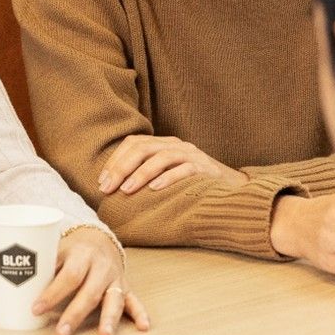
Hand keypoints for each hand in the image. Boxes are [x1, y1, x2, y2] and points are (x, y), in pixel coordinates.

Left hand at [34, 226, 151, 334]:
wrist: (97, 238)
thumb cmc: (70, 250)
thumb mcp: (55, 251)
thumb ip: (41, 270)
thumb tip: (7, 295)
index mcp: (81, 254)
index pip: (68, 276)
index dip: (52, 293)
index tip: (36, 309)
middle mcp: (101, 266)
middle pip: (90, 292)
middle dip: (75, 314)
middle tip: (61, 333)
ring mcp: (115, 277)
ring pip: (114, 298)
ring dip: (108, 318)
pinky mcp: (125, 286)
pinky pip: (134, 301)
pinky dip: (139, 314)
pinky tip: (143, 327)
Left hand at [98, 134, 244, 194]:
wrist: (232, 190)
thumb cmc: (192, 187)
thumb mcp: (167, 176)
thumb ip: (147, 175)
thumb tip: (114, 189)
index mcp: (164, 144)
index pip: (134, 143)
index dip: (115, 160)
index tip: (101, 181)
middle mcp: (176, 145)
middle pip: (143, 148)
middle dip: (121, 168)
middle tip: (107, 188)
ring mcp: (192, 155)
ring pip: (161, 157)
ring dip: (140, 174)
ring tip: (126, 190)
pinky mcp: (205, 168)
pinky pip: (184, 170)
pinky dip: (168, 178)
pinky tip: (155, 189)